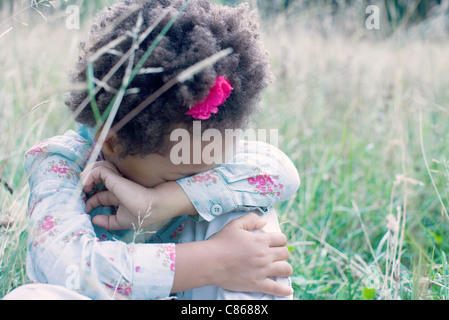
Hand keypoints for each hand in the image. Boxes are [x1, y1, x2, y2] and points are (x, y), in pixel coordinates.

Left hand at [80, 161, 152, 229]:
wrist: (153, 205)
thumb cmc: (142, 214)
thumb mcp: (122, 221)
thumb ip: (108, 222)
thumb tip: (94, 220)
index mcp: (121, 197)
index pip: (103, 195)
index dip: (92, 201)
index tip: (86, 208)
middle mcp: (118, 186)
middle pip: (100, 178)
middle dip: (89, 181)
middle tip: (82, 188)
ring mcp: (116, 179)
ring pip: (99, 169)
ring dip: (88, 174)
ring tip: (83, 184)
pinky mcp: (114, 176)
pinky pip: (98, 170)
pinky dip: (89, 174)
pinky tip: (86, 183)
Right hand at [172, 213, 292, 296]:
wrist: (210, 262)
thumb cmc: (221, 242)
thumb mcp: (235, 225)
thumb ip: (251, 219)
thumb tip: (264, 222)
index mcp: (260, 241)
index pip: (281, 239)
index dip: (280, 240)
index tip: (276, 243)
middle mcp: (264, 255)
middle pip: (285, 253)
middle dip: (282, 253)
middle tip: (276, 255)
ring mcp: (262, 271)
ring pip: (285, 269)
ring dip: (285, 268)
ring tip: (281, 269)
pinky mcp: (257, 284)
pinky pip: (276, 289)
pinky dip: (284, 290)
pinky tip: (288, 290)